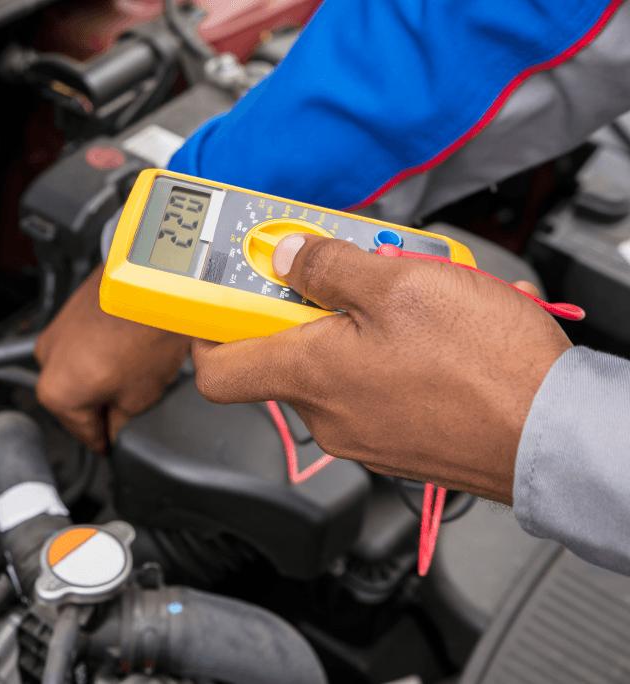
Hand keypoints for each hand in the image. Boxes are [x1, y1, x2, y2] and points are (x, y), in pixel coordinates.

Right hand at [36, 265, 189, 452]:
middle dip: (100, 407)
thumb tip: (114, 427)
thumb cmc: (146, 335)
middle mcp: (47, 362)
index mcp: (57, 393)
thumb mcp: (139, 397)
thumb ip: (119, 422)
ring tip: (134, 376)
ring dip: (98, 379)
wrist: (154, 285)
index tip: (111, 447)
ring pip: (77, 372)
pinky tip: (127, 352)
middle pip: (75, 401)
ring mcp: (56, 333)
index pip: (83, 432)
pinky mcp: (69, 312)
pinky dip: (99, 354)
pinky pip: (82, 346)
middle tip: (129, 411)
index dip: (104, 442)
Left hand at [191, 234, 570, 503]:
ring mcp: (362, 434)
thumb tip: (288, 257)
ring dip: (355, 327)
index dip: (209, 329)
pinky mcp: (397, 441)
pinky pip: (370, 388)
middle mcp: (327, 414)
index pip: (216, 368)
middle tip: (345, 269)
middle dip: (307, 306)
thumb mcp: (400, 284)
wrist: (556, 432)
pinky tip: (428, 336)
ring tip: (406, 298)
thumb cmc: (485, 367)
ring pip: (333, 368)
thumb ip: (329, 266)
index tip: (222, 294)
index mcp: (309, 375)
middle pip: (283, 355)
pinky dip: (384, 356)